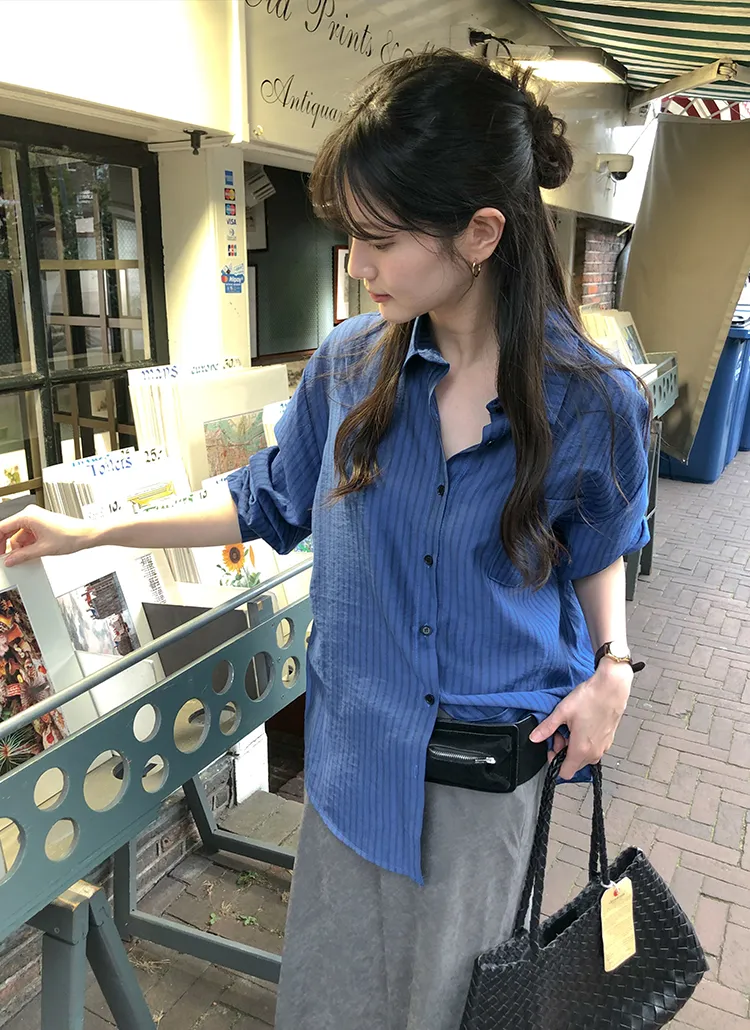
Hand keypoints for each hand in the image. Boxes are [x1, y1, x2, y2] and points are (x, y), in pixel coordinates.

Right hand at [0, 505, 95, 566]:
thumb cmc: (70, 535)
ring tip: (20, 559)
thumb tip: (10, 560)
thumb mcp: (42, 549)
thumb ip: (23, 555)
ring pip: (18, 535)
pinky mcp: (41, 525)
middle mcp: (30, 515)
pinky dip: (26, 545)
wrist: (86, 535)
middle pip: (9, 531)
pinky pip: (27, 536)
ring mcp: (36, 520)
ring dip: (18, 547)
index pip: (2, 527)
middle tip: (5, 558)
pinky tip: (28, 554)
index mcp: (27, 516)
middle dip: (6, 545)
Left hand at [529, 662, 632, 780]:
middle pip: (574, 764)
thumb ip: (547, 727)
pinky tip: (581, 725)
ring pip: (584, 757)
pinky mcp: (608, 740)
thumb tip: (534, 737)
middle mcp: (594, 753)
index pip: (565, 773)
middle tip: (560, 732)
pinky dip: (584, 742)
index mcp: (581, 749)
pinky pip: (593, 749)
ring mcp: (603, 747)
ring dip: (574, 747)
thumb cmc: (590, 698)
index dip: (554, 762)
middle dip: (563, 751)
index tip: (551, 746)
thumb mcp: (562, 712)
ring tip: (570, 727)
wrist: (611, 688)